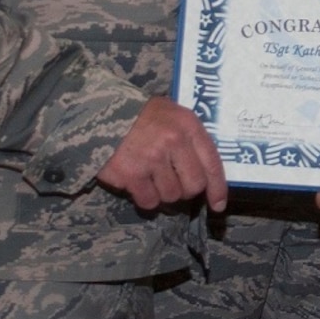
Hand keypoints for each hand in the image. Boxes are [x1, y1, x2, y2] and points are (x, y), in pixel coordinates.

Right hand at [95, 96, 227, 212]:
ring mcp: (152, 158)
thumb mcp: (173, 115)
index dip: (217, 188)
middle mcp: (173, 141)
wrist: (102, 114)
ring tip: (151, 177)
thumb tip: (206, 173)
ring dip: (163, 194)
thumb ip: (190, 138)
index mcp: (188, 125)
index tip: (217, 205)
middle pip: (194, 185)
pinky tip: (137, 183)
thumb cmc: (142, 116)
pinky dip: (145, 197)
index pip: (212, 162)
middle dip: (185, 191)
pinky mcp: (131, 174)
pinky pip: (149, 201)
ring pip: (171, 196)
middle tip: (173, 184)